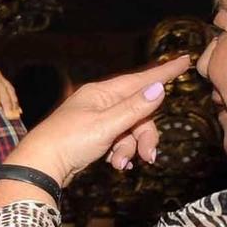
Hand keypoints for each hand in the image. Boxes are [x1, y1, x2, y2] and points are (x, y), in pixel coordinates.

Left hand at [2, 55, 194, 187]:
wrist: (41, 166)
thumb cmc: (69, 141)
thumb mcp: (106, 125)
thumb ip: (134, 108)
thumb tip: (159, 88)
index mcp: (101, 93)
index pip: (140, 79)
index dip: (164, 72)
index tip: (185, 60)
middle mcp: (100, 103)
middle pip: (139, 112)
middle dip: (145, 135)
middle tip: (149, 156)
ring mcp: (97, 120)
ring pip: (131, 129)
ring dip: (131, 148)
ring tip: (121, 163)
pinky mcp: (94, 137)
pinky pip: (119, 140)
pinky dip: (121, 152)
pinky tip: (117, 164)